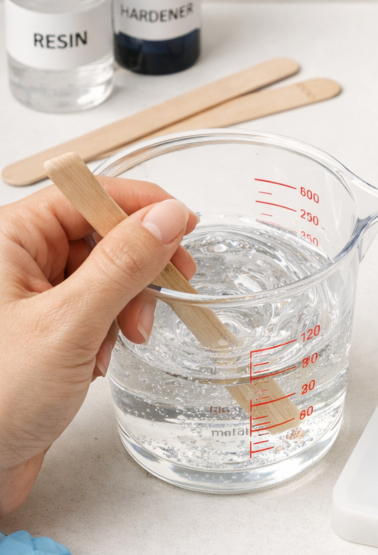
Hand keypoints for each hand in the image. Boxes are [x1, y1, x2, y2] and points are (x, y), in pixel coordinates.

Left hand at [0, 180, 197, 515]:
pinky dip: (110, 331)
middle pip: (100, 233)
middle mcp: (18, 261)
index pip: (85, 195)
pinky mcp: (44, 331)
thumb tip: (167, 217)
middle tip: (169, 290)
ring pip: (104, 274)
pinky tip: (101, 360)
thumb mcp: (69, 324)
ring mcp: (30, 297)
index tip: (184, 226)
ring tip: (125, 339)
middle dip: (138, 266)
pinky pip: (95, 309)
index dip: (139, 207)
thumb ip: (123, 265)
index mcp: (9, 240)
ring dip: (127, 304)